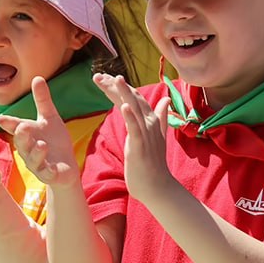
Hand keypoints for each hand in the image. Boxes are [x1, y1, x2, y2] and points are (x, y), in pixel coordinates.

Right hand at [0, 77, 79, 186]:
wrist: (66, 166)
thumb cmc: (54, 141)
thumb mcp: (50, 118)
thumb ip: (42, 100)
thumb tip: (37, 77)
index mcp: (27, 134)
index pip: (16, 126)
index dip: (9, 123)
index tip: (0, 118)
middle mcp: (28, 149)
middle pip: (22, 143)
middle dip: (22, 135)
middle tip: (24, 126)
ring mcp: (38, 163)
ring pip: (33, 159)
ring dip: (36, 152)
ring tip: (41, 144)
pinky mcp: (50, 174)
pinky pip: (48, 173)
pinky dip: (49, 171)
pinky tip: (52, 168)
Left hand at [94, 74, 172, 201]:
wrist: (157, 186)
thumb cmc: (153, 164)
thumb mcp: (156, 137)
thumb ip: (160, 117)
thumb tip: (166, 99)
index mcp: (150, 121)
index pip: (135, 97)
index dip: (120, 87)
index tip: (104, 78)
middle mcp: (149, 124)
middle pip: (132, 99)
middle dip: (115, 86)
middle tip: (98, 76)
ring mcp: (145, 134)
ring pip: (134, 109)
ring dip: (124, 93)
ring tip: (114, 79)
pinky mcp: (140, 146)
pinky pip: (135, 128)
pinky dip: (130, 116)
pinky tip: (124, 105)